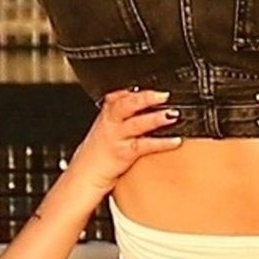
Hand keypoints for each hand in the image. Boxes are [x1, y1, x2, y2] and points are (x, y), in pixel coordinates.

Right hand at [67, 89, 182, 197]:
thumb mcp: (105, 128)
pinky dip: (162, 143)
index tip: (151, 83)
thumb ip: (119, 113)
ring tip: (172, 114)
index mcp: (107, 115)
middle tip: (163, 95)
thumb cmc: (97, 152)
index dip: (133, 89)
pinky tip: (175, 140)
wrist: (83, 176)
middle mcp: (111, 124)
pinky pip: (144, 146)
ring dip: (155, 118)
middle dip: (145, 98)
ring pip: (136, 124)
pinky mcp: (123, 154)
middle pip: (126, 105)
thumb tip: (141, 101)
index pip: (118, 96)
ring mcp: (117, 138)